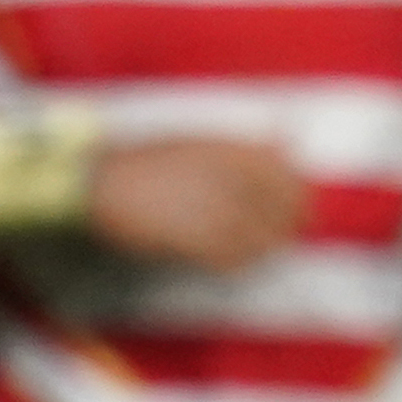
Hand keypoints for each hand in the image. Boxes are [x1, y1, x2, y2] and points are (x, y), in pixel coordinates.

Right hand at [82, 134, 306, 273]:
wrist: (100, 183)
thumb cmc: (145, 159)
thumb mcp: (195, 139)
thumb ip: (241, 144)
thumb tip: (287, 141)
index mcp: (225, 148)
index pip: (281, 171)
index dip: (297, 189)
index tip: (301, 201)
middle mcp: (223, 178)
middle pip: (276, 205)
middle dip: (290, 220)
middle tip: (292, 230)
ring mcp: (208, 210)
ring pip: (257, 235)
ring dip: (268, 244)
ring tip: (270, 248)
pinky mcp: (191, 239)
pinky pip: (230, 256)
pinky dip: (241, 261)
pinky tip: (242, 262)